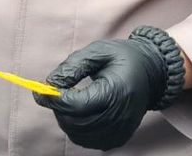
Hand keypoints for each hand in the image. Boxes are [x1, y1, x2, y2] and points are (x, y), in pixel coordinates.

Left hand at [34, 27, 182, 150]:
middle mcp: (120, 116)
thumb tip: (49, 85)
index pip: (77, 104)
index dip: (55, 98)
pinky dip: (76, 128)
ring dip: (66, 118)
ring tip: (69, 99)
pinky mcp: (118, 138)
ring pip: (78, 134)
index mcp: (117, 91)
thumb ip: (72, 67)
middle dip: (58, 108)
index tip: (41, 89)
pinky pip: (87, 140)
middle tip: (55, 92)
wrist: (151, 73)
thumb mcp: (98, 52)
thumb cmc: (122, 58)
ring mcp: (120, 130)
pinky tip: (80, 111)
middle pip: (75, 122)